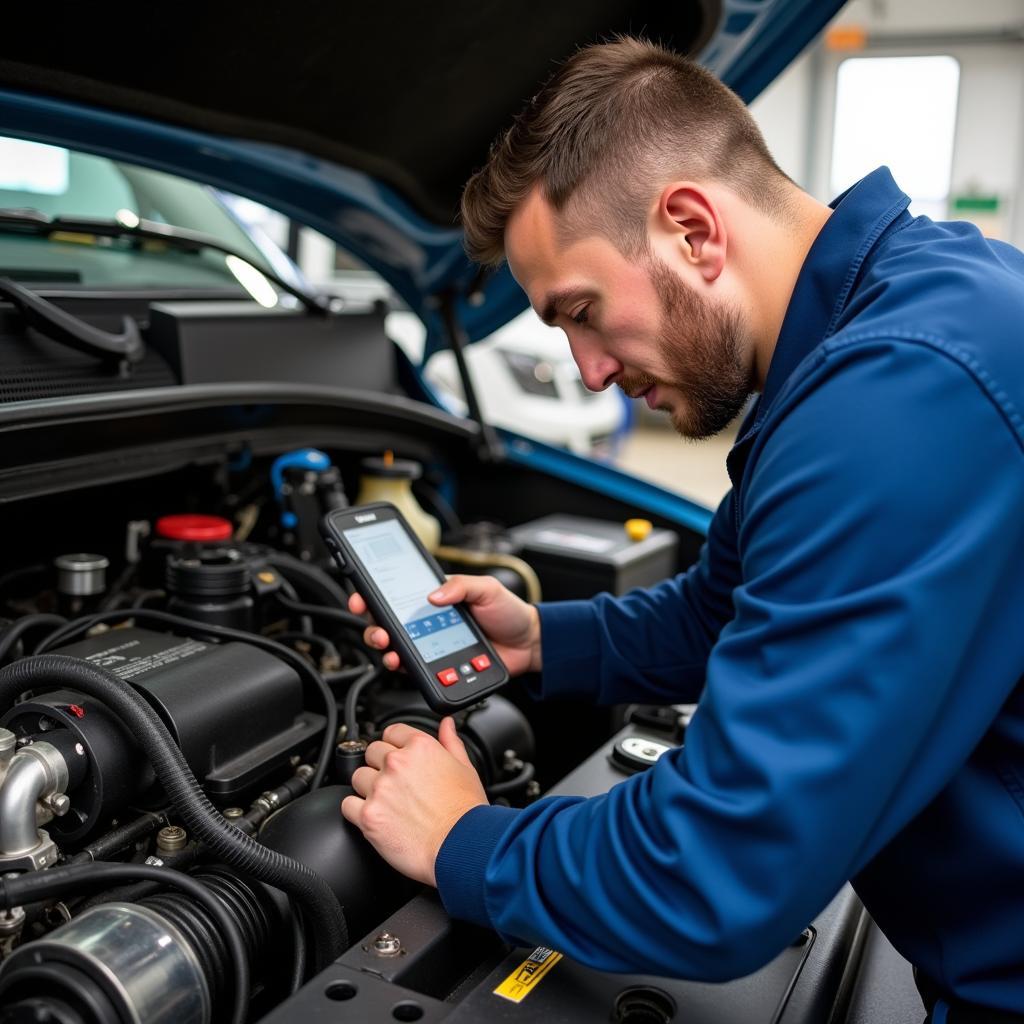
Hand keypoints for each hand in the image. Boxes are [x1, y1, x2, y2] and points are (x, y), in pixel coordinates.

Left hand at [343, 718, 487, 884]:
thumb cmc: (466, 813)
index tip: (398, 756)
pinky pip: (347, 805)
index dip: (395, 745)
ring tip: (387, 803)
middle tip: (396, 784)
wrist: (461, 847)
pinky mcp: (368, 816)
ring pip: (358, 777)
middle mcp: (396, 763)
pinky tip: (376, 817)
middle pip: (372, 752)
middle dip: (381, 766)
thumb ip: (450, 742)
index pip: (392, 731)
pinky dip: (357, 811)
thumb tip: (446, 724)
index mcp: (420, 747)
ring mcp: (380, 789)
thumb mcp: (465, 769)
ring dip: (368, 787)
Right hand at [348, 574, 541, 674]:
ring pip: (395, 647)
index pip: (396, 594)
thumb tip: (433, 594)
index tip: (362, 598)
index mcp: (435, 598)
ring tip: (388, 647)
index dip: (373, 595)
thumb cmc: (508, 612)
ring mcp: (430, 645)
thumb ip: (460, 586)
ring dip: (384, 647)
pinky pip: (413, 669)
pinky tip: (401, 663)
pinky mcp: (437, 667)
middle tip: (377, 628)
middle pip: (387, 623)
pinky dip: (402, 667)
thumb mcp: (486, 589)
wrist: (527, 644)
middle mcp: (427, 621)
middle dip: (373, 625)